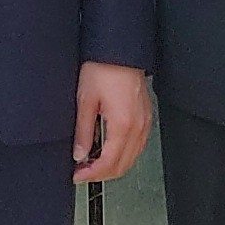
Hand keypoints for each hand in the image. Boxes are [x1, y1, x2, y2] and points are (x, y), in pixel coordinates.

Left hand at [74, 61, 150, 182]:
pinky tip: (110, 151)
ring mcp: (145, 122)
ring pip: (132, 158)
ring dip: (113, 166)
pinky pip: (138, 145)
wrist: (119, 49)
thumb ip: (83, 130)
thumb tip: (79, 153)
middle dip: (102, 174)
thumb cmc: (103, 67)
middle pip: (123, 165)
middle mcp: (138, 126)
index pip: (109, 163)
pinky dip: (124, 154)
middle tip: (83, 172)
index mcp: (122, 124)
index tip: (78, 175)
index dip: (91, 174)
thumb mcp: (85, 99)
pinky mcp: (146, 117)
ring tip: (93, 163)